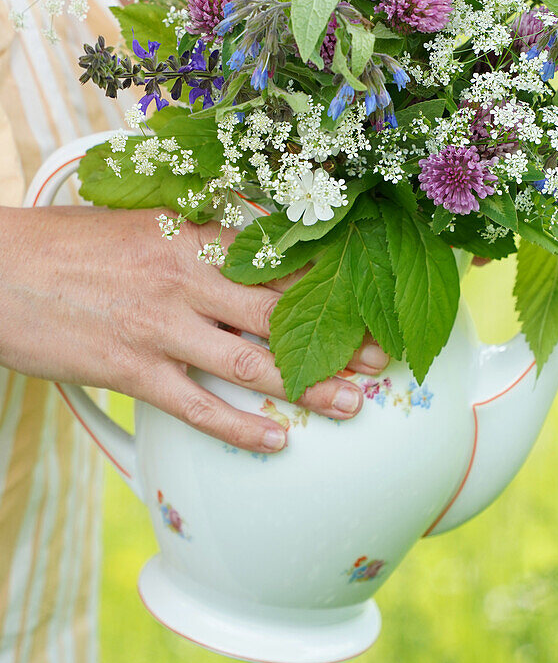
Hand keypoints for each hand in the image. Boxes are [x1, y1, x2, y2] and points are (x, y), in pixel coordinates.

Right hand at [0, 207, 388, 451]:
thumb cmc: (73, 244)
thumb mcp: (145, 221)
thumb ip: (202, 235)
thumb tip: (254, 248)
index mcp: (194, 235)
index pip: (278, 265)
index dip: (330, 290)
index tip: (367, 306)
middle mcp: (186, 278)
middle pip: (279, 314)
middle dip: (337, 341)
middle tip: (380, 363)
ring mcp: (160, 326)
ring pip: (251, 363)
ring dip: (308, 388)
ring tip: (352, 407)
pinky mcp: (130, 370)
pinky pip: (198, 406)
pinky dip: (241, 427)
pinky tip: (277, 442)